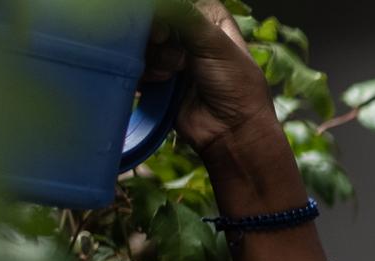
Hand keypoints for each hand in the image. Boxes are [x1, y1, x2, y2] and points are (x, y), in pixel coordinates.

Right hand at [143, 0, 278, 159]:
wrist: (230, 132)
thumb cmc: (236, 88)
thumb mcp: (216, 45)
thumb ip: (188, 19)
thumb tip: (164, 4)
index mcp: (210, 19)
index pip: (178, 4)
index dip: (167, 12)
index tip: (166, 27)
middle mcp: (189, 34)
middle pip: (155, 21)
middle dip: (158, 36)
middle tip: (166, 48)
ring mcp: (172, 55)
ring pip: (144, 42)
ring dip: (155, 58)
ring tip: (173, 74)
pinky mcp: (159, 76)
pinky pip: (138, 64)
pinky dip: (146, 73)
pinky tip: (162, 83)